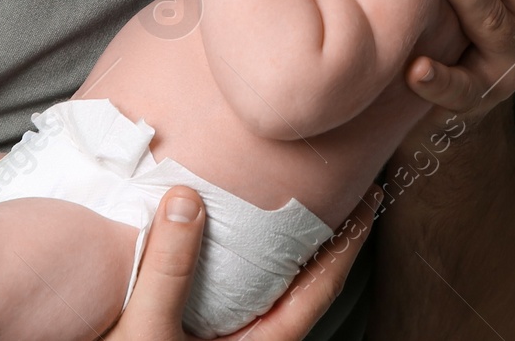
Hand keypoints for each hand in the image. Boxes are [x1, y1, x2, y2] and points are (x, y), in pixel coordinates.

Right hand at [106, 182, 381, 339]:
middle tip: (342, 189)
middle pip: (305, 287)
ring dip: (286, 250)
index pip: (320, 288)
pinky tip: (238, 240)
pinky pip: (243, 295)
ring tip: (296, 206)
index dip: (348, 241)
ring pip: (274, 292)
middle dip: (324, 239)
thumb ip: (167, 271)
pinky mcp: (204, 338)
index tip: (369, 199)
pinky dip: (250, 262)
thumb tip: (186, 200)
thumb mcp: (145, 332)